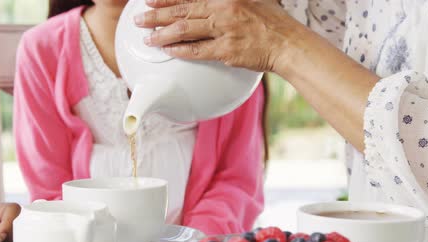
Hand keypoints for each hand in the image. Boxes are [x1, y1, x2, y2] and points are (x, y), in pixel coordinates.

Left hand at [135, 0, 304, 71]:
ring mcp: (224, 29)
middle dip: (157, 15)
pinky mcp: (226, 50)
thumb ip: (228, 1)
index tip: (150, 0)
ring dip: (162, 34)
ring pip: (184, 30)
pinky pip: (197, 50)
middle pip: (182, 11)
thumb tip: (207, 5)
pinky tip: (168, 51)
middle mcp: (223, 9)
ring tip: (148, 38)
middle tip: (140, 19)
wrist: (287, 43)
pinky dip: (180, 50)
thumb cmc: (272, 22)